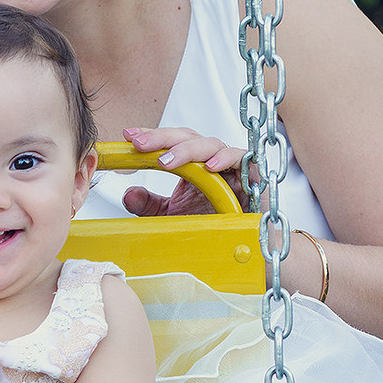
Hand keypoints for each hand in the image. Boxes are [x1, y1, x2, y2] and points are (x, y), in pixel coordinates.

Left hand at [121, 126, 252, 216]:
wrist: (242, 245)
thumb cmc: (213, 224)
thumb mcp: (172, 215)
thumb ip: (150, 204)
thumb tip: (129, 194)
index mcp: (194, 164)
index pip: (172, 141)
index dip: (152, 136)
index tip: (129, 137)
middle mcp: (212, 159)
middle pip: (188, 137)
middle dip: (162, 138)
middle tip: (139, 145)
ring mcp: (232, 165)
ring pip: (211, 144)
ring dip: (187, 149)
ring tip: (165, 161)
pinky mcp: (253, 175)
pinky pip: (243, 159)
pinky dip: (227, 159)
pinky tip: (210, 167)